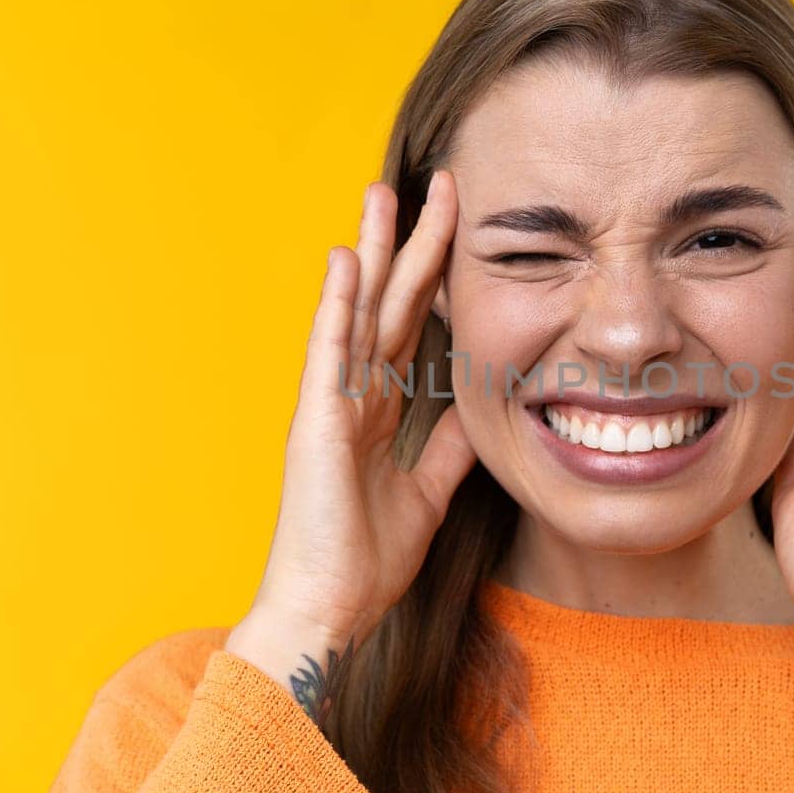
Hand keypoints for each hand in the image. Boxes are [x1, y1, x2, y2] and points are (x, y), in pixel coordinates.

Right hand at [238, 170, 475, 641]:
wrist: (328, 609)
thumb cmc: (365, 559)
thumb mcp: (426, 494)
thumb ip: (447, 450)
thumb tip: (475, 414)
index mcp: (379, 408)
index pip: (413, 326)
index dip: (435, 276)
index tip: (456, 227)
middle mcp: (354, 394)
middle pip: (388, 301)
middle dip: (410, 242)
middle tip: (432, 183)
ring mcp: (332, 403)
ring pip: (358, 311)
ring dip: (372, 252)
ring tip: (384, 193)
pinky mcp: (317, 422)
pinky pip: (330, 353)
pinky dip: (336, 305)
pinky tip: (344, 261)